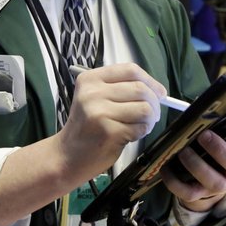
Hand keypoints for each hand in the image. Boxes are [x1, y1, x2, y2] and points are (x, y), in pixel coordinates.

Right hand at [59, 63, 166, 179]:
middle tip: (153, 114)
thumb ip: (121, 89)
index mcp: (90, 79)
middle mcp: (93, 93)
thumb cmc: (86, 127)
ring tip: (141, 125)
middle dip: (154, 103)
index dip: (150, 80)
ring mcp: (100, 113)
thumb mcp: (94, 98)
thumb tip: (158, 90)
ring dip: (150, 119)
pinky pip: (140, 127)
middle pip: (140, 88)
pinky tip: (132, 135)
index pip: (130, 70)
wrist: (67, 155)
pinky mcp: (109, 132)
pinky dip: (142, 132)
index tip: (159, 92)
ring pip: (144, 108)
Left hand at [160, 94, 225, 211]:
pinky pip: (189, 194)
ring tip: (183, 150)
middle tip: (204, 134)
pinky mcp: (202, 195)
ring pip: (214, 183)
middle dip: (220, 149)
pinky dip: (175, 182)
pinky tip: (166, 168)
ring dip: (197, 166)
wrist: (217, 179)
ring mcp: (222, 185)